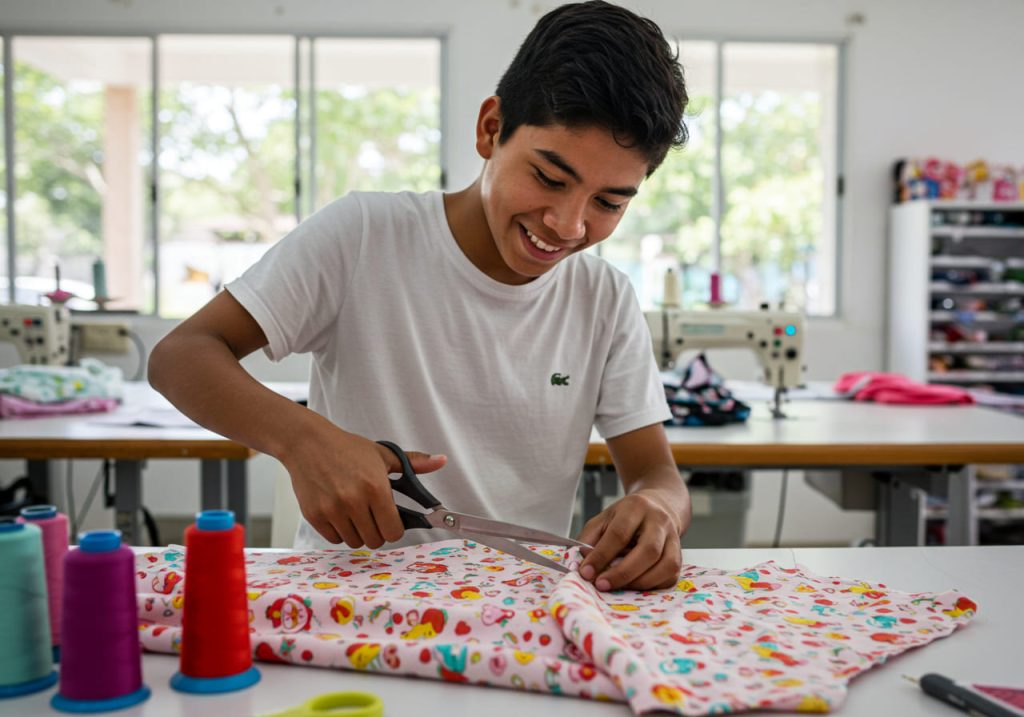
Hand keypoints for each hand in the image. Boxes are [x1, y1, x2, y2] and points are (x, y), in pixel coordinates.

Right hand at [281, 425, 445, 548]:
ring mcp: (333, 510)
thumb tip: (441, 461)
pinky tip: (339, 513)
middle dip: (377, 531)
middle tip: (372, 515)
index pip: (393, 531)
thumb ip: (414, 463)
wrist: (308, 443)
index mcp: (375, 488)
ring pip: (354, 542)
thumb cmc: (347, 448)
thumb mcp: (383, 454)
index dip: (394, 528)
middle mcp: (354, 502)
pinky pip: (334, 539)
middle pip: (375, 541)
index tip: (391, 520)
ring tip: (355, 512)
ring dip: (358, 532)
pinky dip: (339, 531)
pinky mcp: (315, 516)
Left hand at [576, 489, 686, 591]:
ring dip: (640, 582)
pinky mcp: (679, 554)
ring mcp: (673, 537)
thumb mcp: (604, 518)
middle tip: (602, 585)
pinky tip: (636, 586)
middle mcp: (659, 521)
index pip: (619, 534)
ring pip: (666, 565)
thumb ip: (590, 539)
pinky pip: (671, 575)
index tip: (586, 573)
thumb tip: (584, 566)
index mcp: (635, 507)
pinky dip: (653, 586)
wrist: (659, 505)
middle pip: (648, 550)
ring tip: (620, 589)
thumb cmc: (627, 516)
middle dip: (623, 573)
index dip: (601, 556)